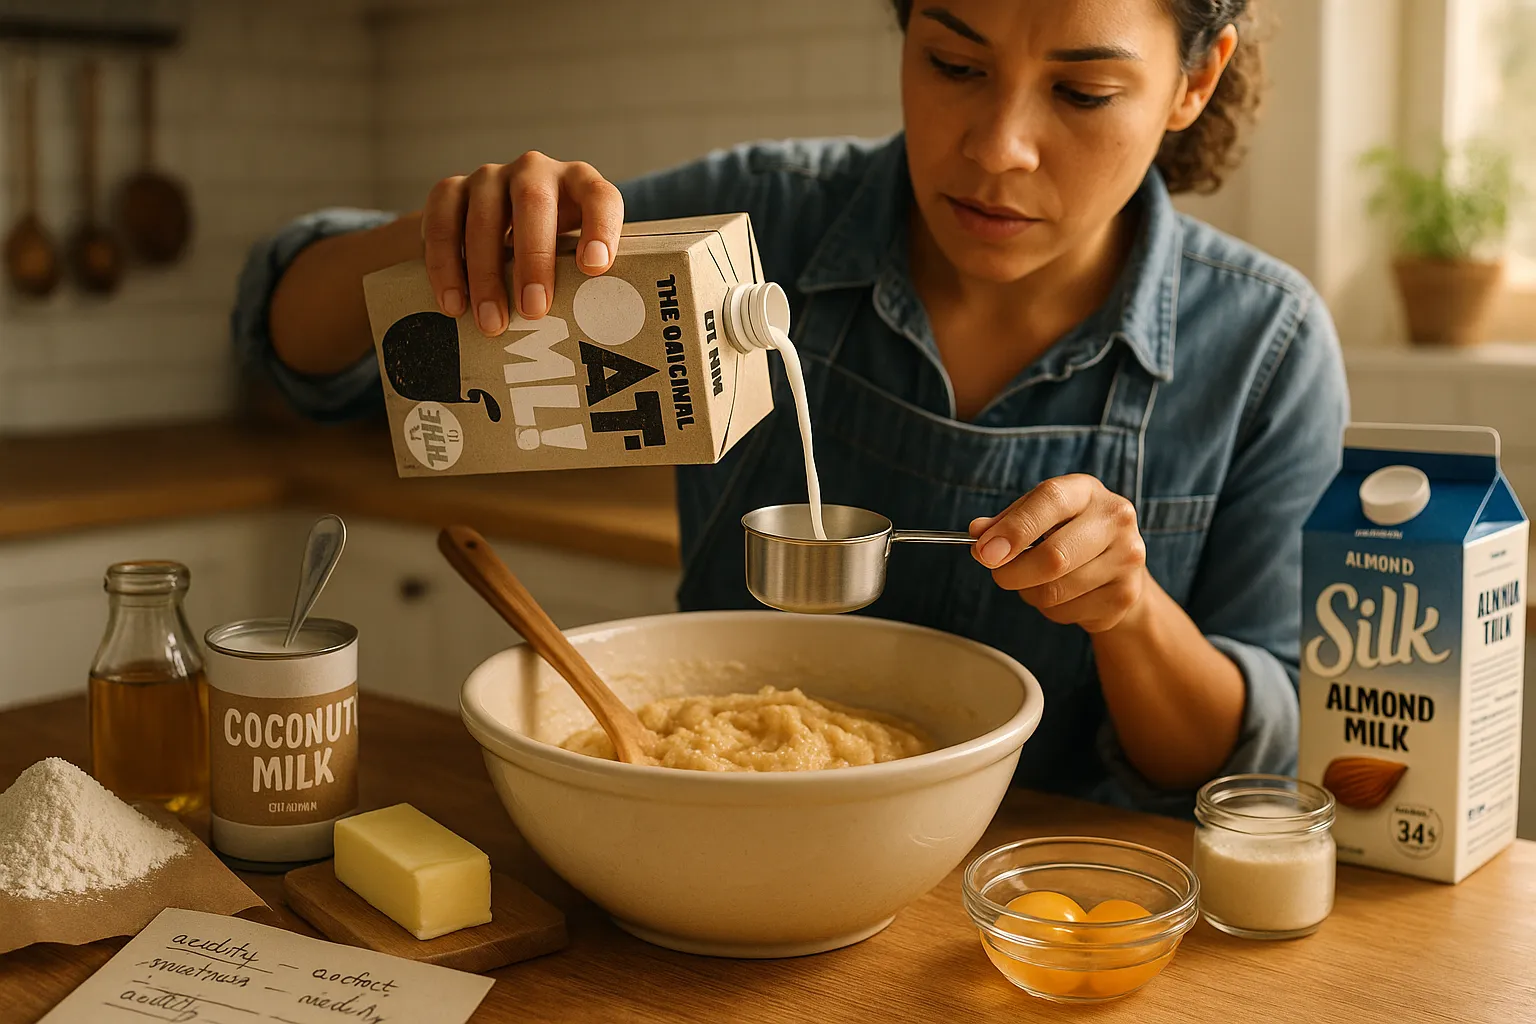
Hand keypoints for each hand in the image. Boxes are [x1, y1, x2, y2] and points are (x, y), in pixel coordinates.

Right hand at [420, 152, 623, 335]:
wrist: (496, 228)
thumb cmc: (550, 252)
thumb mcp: (573, 257)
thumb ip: (583, 281)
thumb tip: (589, 335)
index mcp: (579, 184)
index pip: (599, 197)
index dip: (600, 229)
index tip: (594, 267)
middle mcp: (535, 172)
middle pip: (534, 203)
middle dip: (534, 259)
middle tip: (533, 310)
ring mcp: (490, 177)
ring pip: (484, 217)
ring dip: (486, 275)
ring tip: (492, 323)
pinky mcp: (450, 190)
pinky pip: (441, 223)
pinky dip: (445, 266)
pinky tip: (454, 304)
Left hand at [969, 475, 1148, 633]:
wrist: (1120, 564)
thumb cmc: (1069, 532)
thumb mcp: (1039, 516)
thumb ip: (1007, 522)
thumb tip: (978, 533)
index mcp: (1087, 491)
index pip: (1050, 500)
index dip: (1014, 528)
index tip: (984, 552)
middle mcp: (1115, 520)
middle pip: (1054, 556)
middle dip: (1013, 572)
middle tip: (999, 573)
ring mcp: (1126, 559)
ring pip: (1055, 591)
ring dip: (1030, 592)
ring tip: (1035, 581)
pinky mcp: (1125, 595)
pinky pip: (1067, 612)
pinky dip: (1050, 609)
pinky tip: (1062, 595)